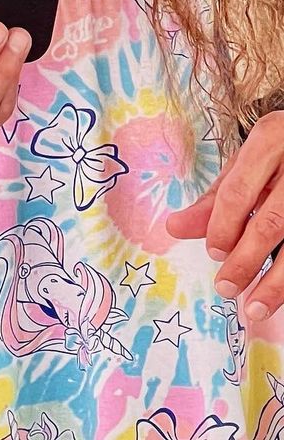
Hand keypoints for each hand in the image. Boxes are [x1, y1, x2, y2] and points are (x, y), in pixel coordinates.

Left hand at [167, 111, 283, 320]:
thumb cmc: (280, 151)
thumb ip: (215, 197)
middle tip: (225, 287)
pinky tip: (282, 294)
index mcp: (268, 140)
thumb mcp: (247, 163)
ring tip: (254, 307)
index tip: (212, 252)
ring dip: (277, 282)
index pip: (238, 191)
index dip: (222, 225)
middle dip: (246, 260)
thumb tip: (174, 229)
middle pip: (272, 223)